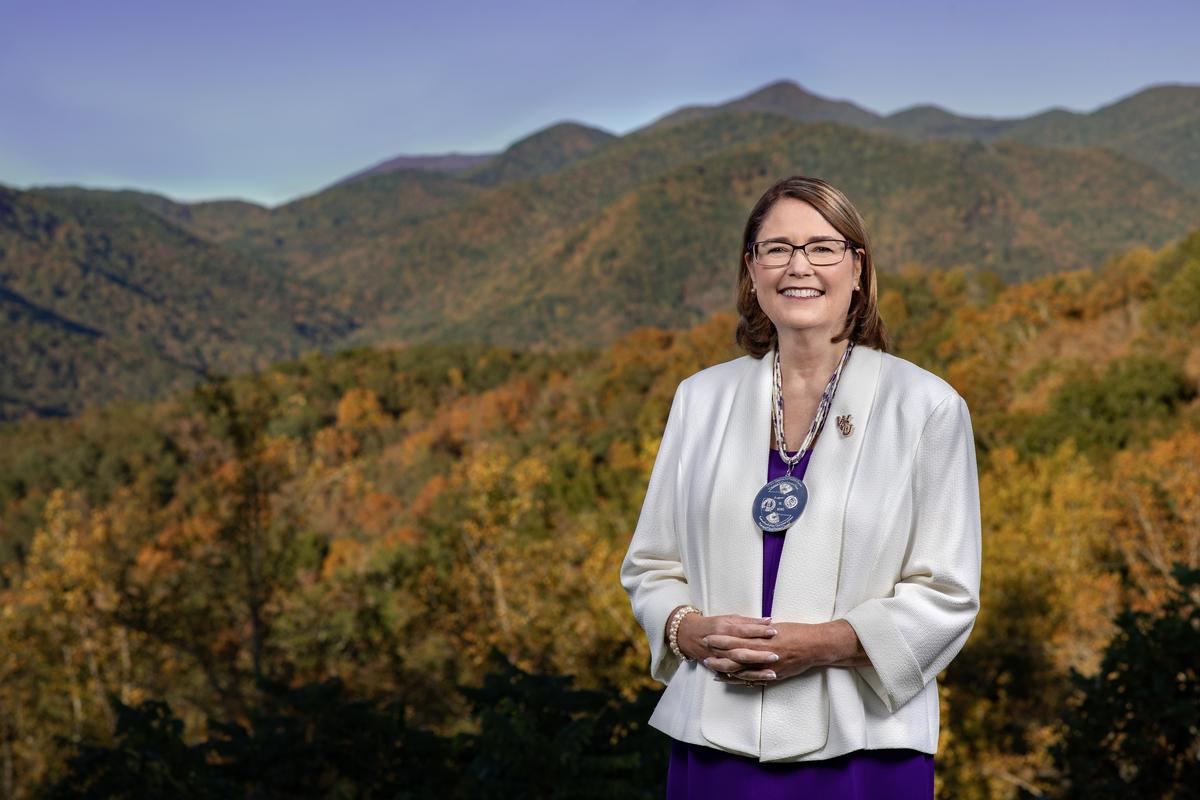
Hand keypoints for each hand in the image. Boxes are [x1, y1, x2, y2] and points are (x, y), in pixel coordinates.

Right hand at [673, 612, 779, 685]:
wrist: (689, 636)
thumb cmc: (712, 625)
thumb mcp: (728, 619)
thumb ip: (748, 621)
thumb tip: (768, 621)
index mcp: (723, 629)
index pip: (743, 630)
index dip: (758, 631)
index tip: (773, 631)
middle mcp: (720, 646)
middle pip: (741, 652)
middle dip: (759, 655)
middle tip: (776, 655)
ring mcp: (719, 660)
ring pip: (738, 668)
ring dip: (755, 672)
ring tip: (772, 674)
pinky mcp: (719, 669)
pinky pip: (735, 677)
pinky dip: (748, 680)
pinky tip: (762, 682)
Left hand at [708, 620, 868, 683]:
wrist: (816, 646)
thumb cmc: (797, 632)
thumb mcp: (776, 627)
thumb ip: (760, 630)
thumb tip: (746, 628)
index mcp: (763, 638)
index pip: (736, 638)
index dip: (721, 639)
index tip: (708, 637)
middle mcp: (764, 653)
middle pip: (735, 655)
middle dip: (719, 655)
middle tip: (703, 655)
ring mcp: (768, 666)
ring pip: (742, 670)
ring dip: (726, 670)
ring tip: (712, 669)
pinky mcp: (774, 675)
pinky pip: (754, 679)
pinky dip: (740, 680)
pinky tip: (731, 680)